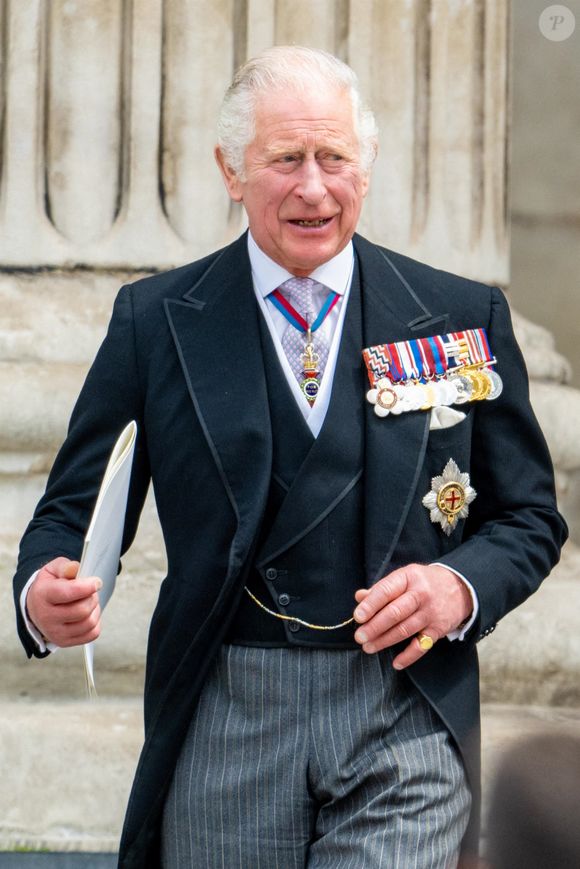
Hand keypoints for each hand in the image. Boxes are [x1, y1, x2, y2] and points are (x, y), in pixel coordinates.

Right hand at [26, 557, 102, 646]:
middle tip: (90, 591)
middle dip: (92, 597)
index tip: (97, 582)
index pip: (68, 593)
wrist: (36, 607)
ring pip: (89, 623)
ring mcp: (55, 633)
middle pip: (82, 610)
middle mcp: (46, 617)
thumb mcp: (53, 570)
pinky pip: (92, 634)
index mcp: (42, 595)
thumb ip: (65, 566)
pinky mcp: (64, 642)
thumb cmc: (49, 586)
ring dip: (95, 609)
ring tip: (88, 601)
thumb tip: (74, 569)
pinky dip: (95, 622)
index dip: (87, 586)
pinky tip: (88, 614)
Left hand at [353, 563, 472, 668]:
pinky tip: (396, 663)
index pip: (386, 591)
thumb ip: (382, 588)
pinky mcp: (438, 629)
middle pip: (395, 612)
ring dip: (385, 641)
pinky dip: (409, 656)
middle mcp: (420, 594)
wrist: (460, 588)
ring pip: (405, 630)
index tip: (358, 617)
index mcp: (408, 577)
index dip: (371, 604)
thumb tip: (359, 597)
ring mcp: (431, 613)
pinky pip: (422, 645)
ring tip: (368, 647)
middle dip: (375, 626)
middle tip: (360, 637)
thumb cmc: (424, 583)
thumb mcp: (404, 577)